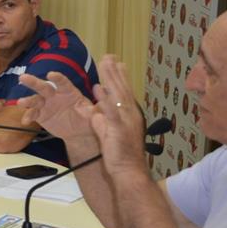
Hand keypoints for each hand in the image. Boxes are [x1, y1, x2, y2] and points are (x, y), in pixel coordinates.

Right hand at [17, 70, 96, 144]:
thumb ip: (97, 104)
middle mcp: (55, 95)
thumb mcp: (95, 112)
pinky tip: (25, 121)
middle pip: (43, 86)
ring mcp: (46, 104)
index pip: (62, 82)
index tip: (51, 74)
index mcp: (68, 91)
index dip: (57, 78)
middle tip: (23, 77)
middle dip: (33, 82)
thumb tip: (102, 91)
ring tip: (21, 102)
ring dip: (28, 100)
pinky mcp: (40, 115)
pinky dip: (28, 116)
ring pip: (35, 99)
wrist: (79, 132)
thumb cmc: (88, 118)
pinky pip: (32, 114)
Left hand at [86, 57, 152, 182]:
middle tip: (108, 55)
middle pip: (122, 88)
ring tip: (105, 63)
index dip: (120, 76)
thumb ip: (102, 120)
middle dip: (115, 71)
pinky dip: (105, 99)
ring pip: (118, 95)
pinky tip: (99, 88)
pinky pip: (111, 112)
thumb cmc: (120, 154)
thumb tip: (96, 110)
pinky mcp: (119, 129)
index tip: (116, 61)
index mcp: (129, 115)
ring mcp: (126, 121)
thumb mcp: (109, 133)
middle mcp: (131, 115)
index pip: (124, 91)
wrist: (129, 172)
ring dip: (111, 78)